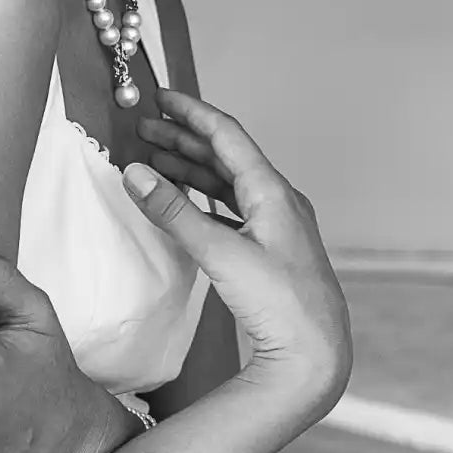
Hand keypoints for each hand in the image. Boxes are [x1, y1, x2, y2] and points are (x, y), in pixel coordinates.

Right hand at [127, 87, 352, 407]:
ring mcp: (277, 227)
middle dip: (183, 140)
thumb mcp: (220, 254)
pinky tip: (186, 205)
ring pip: (229, 184)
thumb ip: (175, 213)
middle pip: (226, 157)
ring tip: (155, 162)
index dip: (192, 112)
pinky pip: (233, 211)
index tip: (161, 97)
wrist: (315, 356)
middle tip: (144, 129)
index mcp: (273, 191)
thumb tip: (136, 174)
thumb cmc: (280, 304)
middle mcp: (280, 202)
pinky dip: (205, 201)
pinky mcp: (271, 252)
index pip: (228, 135)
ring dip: (192, 170)